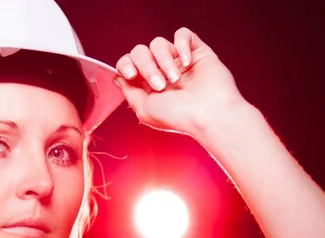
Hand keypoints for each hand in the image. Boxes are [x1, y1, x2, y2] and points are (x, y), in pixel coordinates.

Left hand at [114, 27, 247, 137]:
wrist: (208, 115)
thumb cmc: (178, 117)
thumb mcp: (144, 109)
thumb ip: (129, 92)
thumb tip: (116, 77)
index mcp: (148, 85)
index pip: (128, 63)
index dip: (125, 64)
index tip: (131, 75)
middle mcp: (162, 71)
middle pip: (141, 51)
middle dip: (146, 66)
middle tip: (159, 85)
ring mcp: (179, 61)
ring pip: (159, 43)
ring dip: (163, 60)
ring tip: (174, 79)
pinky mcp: (197, 52)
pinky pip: (183, 34)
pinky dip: (181, 45)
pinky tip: (186, 62)